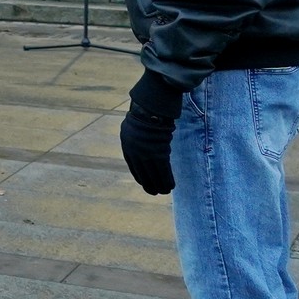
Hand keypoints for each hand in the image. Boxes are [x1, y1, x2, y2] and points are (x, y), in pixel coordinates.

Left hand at [120, 72, 181, 194]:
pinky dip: (167, 179)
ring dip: (160, 184)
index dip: (140, 176)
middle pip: (143, 172)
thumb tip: (144, 142)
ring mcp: (146, 153)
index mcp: (127, 144)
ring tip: (165, 192)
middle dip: (149, 183)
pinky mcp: (158, 153)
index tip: (145, 183)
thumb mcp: (136, 124)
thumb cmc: (146, 111)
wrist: (151, 106)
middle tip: (154, 192)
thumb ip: (138, 136)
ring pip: (154, 174)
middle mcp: (134, 151)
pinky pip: (163, 171)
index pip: (133, 165)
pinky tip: (171, 186)